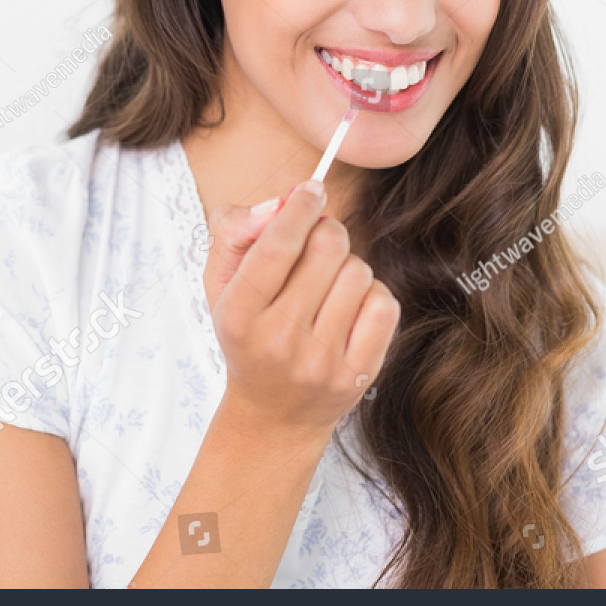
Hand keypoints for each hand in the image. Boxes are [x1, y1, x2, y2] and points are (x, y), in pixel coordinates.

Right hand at [202, 181, 399, 440]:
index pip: (277, 245)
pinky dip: (370, 295)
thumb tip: (281, 202)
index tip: (311, 190)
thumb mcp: (221, 286)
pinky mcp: (357, 376)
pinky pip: (384, 304)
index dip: (300, 207)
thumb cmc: (248, 336)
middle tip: (318, 241)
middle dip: (326, 231)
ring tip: (327, 286)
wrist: (272, 415)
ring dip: (347, 267)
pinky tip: (349, 308)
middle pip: (327, 248)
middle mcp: (278, 341)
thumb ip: (236, 233)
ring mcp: (321, 362)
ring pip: (359, 272)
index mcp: (238, 315)